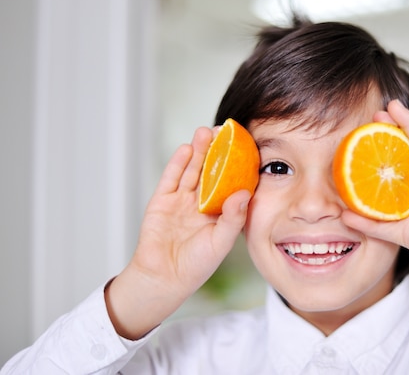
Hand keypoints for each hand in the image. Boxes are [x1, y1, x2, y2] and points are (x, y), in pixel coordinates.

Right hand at [105, 127, 250, 338]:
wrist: (163, 278)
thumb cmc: (196, 265)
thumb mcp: (221, 242)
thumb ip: (233, 218)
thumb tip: (244, 192)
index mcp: (220, 212)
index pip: (231, 183)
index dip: (237, 165)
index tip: (246, 146)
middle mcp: (202, 202)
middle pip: (211, 171)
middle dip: (217, 151)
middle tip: (224, 131)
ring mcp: (181, 200)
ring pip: (192, 170)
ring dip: (199, 151)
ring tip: (206, 132)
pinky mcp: (162, 201)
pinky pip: (171, 178)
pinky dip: (178, 164)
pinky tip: (186, 149)